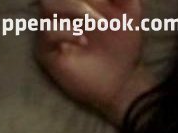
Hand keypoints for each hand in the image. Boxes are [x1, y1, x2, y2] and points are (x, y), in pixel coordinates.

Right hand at [36, 0, 146, 121]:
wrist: (122, 79)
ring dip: (76, 9)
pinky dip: (65, 32)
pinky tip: (83, 41)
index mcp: (78, 1)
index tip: (106, 1)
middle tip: (104, 16)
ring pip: (48, 5)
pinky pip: (47, 32)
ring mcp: (52, 28)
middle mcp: (61, 10)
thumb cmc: (124, 46)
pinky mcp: (46, 50)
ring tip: (101, 24)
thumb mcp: (131, 14)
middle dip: (81, 1)